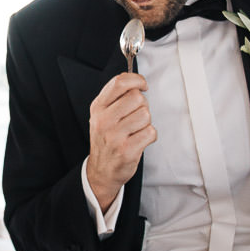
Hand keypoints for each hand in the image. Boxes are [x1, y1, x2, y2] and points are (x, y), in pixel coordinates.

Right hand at [86, 73, 155, 211]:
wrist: (101, 170)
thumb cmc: (106, 139)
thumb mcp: (102, 114)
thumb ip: (116, 97)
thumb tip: (136, 81)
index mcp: (98, 107)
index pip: (119, 83)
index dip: (136, 80)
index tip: (142, 85)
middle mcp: (104, 120)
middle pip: (136, 98)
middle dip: (142, 105)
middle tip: (136, 116)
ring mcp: (114, 136)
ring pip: (145, 115)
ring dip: (146, 122)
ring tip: (136, 130)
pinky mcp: (127, 150)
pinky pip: (150, 132)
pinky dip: (149, 136)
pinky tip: (139, 140)